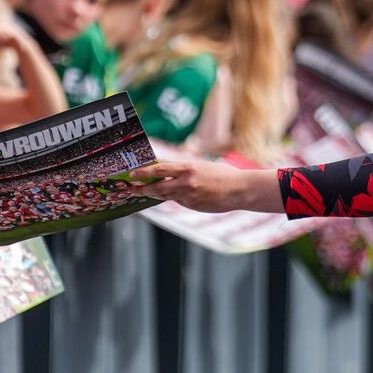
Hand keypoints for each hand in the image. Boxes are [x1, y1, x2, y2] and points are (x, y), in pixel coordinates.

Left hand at [122, 157, 281, 213]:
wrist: (240, 190)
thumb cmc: (222, 175)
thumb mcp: (201, 166)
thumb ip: (184, 170)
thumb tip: (166, 172)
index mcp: (188, 168)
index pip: (160, 170)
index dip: (144, 172)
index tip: (132, 174)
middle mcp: (186, 182)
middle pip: (157, 187)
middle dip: (142, 188)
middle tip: (131, 189)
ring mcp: (189, 196)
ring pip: (166, 196)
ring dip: (154, 194)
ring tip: (143, 192)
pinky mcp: (193, 206)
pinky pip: (179, 201)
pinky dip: (174, 198)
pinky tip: (174, 195)